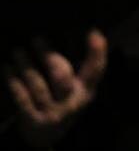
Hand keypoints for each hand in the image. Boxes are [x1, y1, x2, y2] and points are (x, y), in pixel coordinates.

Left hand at [3, 31, 106, 146]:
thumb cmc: (63, 104)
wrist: (46, 138)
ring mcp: (52, 113)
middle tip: (37, 39)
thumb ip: (83, 68)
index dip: (97, 51)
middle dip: (49, 57)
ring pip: (39, 86)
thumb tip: (86, 33)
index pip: (96, 70)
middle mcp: (71, 103)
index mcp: (86, 92)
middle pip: (62, 77)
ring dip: (27, 66)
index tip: (92, 32)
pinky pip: (23, 99)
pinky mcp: (33, 120)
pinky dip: (14, 83)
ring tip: (18, 51)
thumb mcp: (78, 90)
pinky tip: (8, 69)